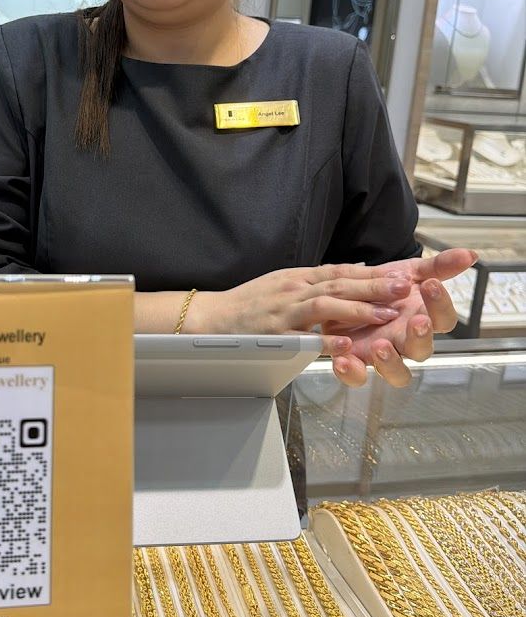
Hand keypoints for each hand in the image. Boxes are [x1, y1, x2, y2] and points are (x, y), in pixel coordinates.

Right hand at [193, 263, 416, 359]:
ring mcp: (284, 311)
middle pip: (340, 283)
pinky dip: (325, 340)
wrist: (211, 318)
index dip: (374, 272)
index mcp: (299, 277)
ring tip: (387, 313)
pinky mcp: (273, 335)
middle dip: (375, 286)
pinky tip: (347, 345)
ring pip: (326, 305)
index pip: (342, 271)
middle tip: (406, 287)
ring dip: (358, 309)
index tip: (404, 273)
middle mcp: (294, 289)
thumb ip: (318, 280)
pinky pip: (303, 337)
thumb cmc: (250, 304)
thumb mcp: (284, 283)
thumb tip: (356, 271)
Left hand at [323, 248, 475, 387]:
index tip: (430, 284)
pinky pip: (357, 376)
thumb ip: (437, 266)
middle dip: (421, 337)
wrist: (347, 292)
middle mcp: (405, 340)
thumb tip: (470, 254)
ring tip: (379, 345)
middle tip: (417, 321)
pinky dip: (351, 372)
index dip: (441, 306)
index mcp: (422, 318)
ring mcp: (382, 353)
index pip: (444, 320)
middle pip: (423, 350)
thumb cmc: (385, 287)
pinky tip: (342, 360)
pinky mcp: (355, 360)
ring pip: (395, 372)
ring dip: (390, 363)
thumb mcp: (409, 271)